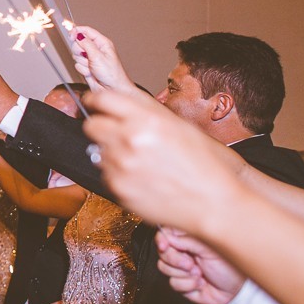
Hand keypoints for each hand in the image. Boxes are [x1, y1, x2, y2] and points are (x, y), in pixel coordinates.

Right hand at [68, 25, 133, 93]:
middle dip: (79, 50)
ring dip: (82, 62)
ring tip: (91, 67)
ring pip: (76, 54)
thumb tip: (78, 34)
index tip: (70, 34)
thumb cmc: (112, 74)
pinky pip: (77, 65)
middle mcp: (95, 49)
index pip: (86, 31)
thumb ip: (86, 44)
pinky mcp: (85, 67)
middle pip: (78, 42)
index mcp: (102, 43)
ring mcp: (90, 58)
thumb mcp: (98, 56)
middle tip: (86, 56)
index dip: (77, 31)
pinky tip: (91, 73)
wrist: (112, 89)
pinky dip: (82, 69)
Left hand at [83, 90, 246, 231]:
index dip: (94, 100)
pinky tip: (140, 178)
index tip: (93, 104)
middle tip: (112, 133)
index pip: (102, 99)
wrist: (212, 203)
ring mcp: (121, 166)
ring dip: (110, 153)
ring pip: (97, 151)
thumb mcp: (180, 126)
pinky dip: (117, 175)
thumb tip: (117, 105)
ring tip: (138, 161)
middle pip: (91, 126)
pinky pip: (105, 175)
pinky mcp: (117, 188)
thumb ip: (144, 113)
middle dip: (99, 126)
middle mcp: (129, 140)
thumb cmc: (203, 165)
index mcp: (146, 120)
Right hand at [155, 227, 245, 303]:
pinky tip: (201, 283)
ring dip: (183, 273)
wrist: (237, 291)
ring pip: (164, 269)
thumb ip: (187, 240)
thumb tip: (167, 236)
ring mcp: (181, 269)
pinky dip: (188, 284)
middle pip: (162, 253)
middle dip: (175, 260)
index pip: (166, 235)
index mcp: (188, 241)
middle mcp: (182, 253)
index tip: (164, 245)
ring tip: (200, 273)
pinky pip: (174, 284)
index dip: (162, 239)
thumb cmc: (229, 266)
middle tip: (191, 263)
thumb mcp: (209, 249)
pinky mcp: (182, 284)